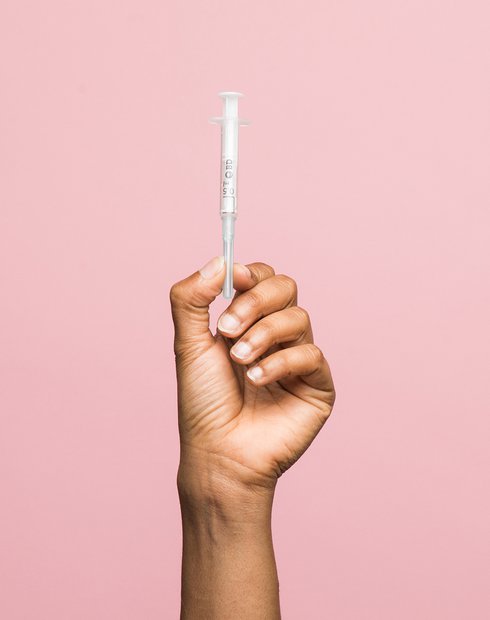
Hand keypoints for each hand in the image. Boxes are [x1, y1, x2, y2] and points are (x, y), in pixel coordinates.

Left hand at [170, 256, 335, 495]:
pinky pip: (311, 354)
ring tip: (239, 362)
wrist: (217, 453)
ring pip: (299, 317)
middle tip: (227, 329)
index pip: (261, 278)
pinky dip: (281, 362)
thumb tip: (220, 261)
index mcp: (248, 321)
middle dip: (256, 301)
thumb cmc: (203, 402)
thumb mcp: (187, 345)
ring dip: (263, 335)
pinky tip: (258, 381)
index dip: (250, 273)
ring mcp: (298, 358)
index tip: (233, 279)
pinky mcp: (317, 384)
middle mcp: (276, 334)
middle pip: (286, 288)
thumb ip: (192, 299)